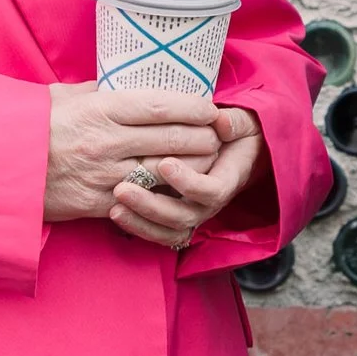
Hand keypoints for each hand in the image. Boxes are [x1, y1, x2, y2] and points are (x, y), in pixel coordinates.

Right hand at [46, 83, 222, 225]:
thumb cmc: (29, 126)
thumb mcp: (61, 97)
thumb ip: (97, 92)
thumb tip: (124, 83)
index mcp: (101, 109)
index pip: (162, 106)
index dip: (194, 108)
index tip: (211, 108)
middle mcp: (108, 142)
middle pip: (173, 139)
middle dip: (204, 138)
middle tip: (218, 136)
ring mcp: (104, 175)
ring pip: (165, 172)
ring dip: (193, 168)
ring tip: (208, 161)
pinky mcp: (97, 203)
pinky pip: (142, 199)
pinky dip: (164, 193)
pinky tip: (178, 188)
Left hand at [108, 103, 267, 249]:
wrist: (233, 151)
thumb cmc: (234, 134)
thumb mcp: (242, 124)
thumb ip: (236, 122)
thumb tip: (223, 123)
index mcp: (227, 180)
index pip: (211, 191)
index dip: (188, 182)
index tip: (164, 163)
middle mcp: (209, 203)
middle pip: (183, 216)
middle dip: (152, 205)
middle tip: (123, 189)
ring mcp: (192, 213)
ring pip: (168, 229)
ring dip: (140, 218)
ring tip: (115, 203)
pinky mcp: (176, 218)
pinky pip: (159, 233)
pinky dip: (137, 226)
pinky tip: (115, 212)